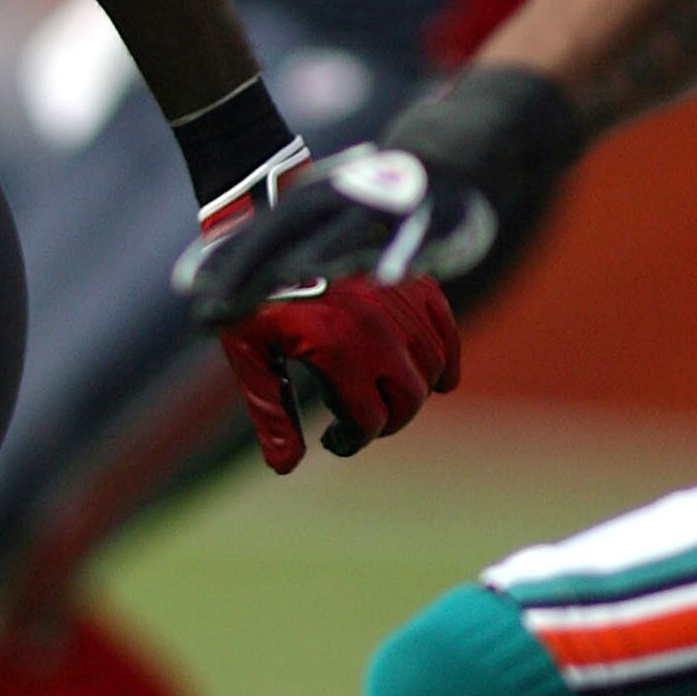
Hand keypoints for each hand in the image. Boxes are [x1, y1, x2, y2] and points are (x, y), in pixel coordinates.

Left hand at [175, 66, 585, 326]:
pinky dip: (400, 257)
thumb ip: (279, 246)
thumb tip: (218, 276)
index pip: (258, 234)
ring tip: (292, 277)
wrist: (453, 159)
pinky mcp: (429, 219)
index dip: (224, 263)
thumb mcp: (323, 218)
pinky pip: (413, 241)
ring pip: (347, 234)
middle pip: (289, 236)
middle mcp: (339, 202)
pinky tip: (388, 278)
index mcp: (311, 202)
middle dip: (253, 270)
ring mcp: (385, 208)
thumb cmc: (372, 202)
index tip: (190, 296)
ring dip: (319, 257)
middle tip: (221, 305)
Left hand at [214, 274, 460, 471]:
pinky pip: (447, 333)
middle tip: (358, 420)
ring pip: (431, 371)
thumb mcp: (249, 353)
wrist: (272, 228)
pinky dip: (447, 361)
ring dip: (412, 395)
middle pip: (407, 401)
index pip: (367, 419)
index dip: (350, 439)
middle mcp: (377, 327)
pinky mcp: (416, 283)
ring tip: (382, 397)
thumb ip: (269, 411)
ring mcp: (401, 303)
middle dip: (385, 422)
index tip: (333, 438)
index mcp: (336, 347)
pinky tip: (439, 382)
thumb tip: (285, 466)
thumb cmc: (254, 294)